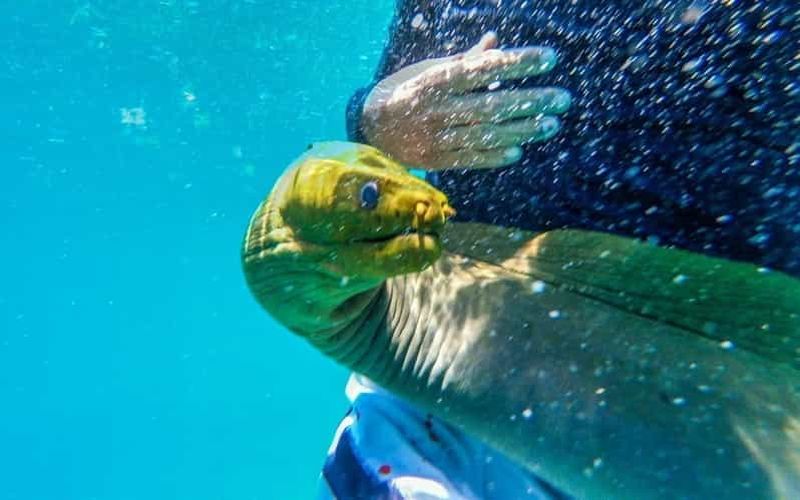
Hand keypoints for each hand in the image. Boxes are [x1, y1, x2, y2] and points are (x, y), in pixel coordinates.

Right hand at [361, 32, 570, 169]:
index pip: (484, 69)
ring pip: (486, 134)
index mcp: (436, 80)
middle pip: (492, 105)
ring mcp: (436, 137)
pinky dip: (495, 155)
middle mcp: (437, 108)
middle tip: (563, 99)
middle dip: (531, 101)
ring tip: (551, 124)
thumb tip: (495, 43)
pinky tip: (519, 150)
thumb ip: (464, 60)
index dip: (518, 63)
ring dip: (522, 130)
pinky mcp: (435, 160)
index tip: (549, 59)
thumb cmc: (406, 90)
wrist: (370, 127)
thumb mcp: (429, 69)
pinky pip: (470, 158)